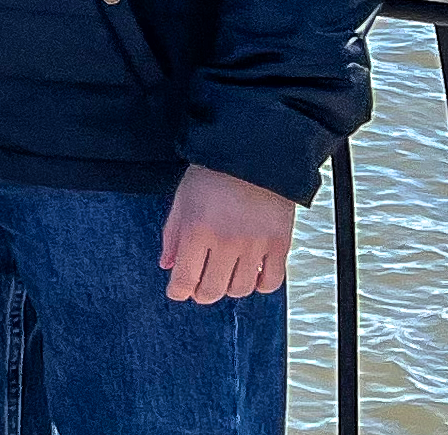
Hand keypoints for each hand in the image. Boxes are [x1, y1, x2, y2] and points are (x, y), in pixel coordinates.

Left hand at [160, 165, 292, 304]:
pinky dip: (260, 285)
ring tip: (225, 276)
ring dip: (228, 288)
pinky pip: (271, 282)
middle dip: (201, 293)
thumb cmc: (213, 174)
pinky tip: (252, 274)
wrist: (254, 154)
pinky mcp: (279, 244)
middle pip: (211, 291)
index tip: (178, 291)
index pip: (184, 279)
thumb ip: (172, 235)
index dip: (178, 291)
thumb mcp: (182, 199)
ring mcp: (255, 246)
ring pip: (240, 290)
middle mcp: (226, 243)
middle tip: (199, 287)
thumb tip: (168, 266)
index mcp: (197, 231)